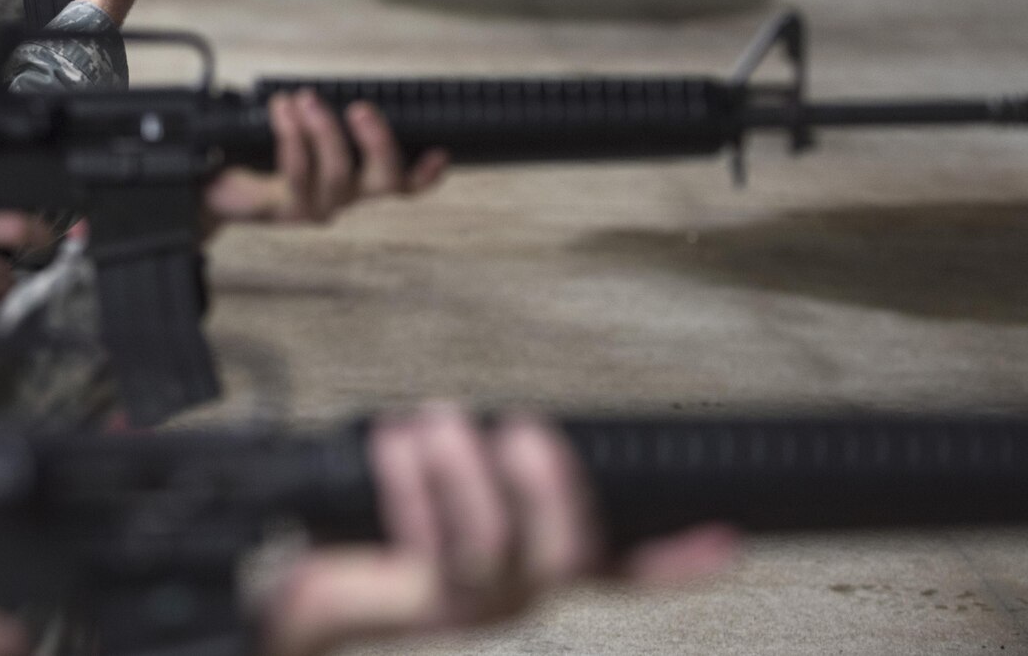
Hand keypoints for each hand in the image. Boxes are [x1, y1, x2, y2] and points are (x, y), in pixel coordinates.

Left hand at [203, 95, 446, 228]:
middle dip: (378, 143)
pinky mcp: (284, 208)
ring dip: (323, 131)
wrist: (217, 180)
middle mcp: (347, 196)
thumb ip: (331, 113)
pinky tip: (282, 110)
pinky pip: (295, 173)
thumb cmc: (268, 146)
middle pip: (384, 181)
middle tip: (361, 108)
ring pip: (337, 173)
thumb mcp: (304, 126)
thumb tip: (344, 81)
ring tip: (305, 100)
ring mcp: (317, 205)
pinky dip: (291, 135)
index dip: (427, 173)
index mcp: (360, 177)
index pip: (405, 182)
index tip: (439, 152)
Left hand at [258, 408, 738, 655]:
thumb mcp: (441, 483)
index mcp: (534, 564)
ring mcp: (470, 605)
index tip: (729, 540)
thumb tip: (509, 422)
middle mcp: (515, 593)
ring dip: (462, 467)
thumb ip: (489, 465)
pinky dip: (410, 476)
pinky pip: (431, 543)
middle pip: (570, 552)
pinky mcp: (417, 601)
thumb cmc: (370, 527)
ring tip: (430, 423)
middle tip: (518, 428)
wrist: (298, 583)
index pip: (624, 569)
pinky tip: (391, 444)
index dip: (677, 558)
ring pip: (496, 543)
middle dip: (548, 479)